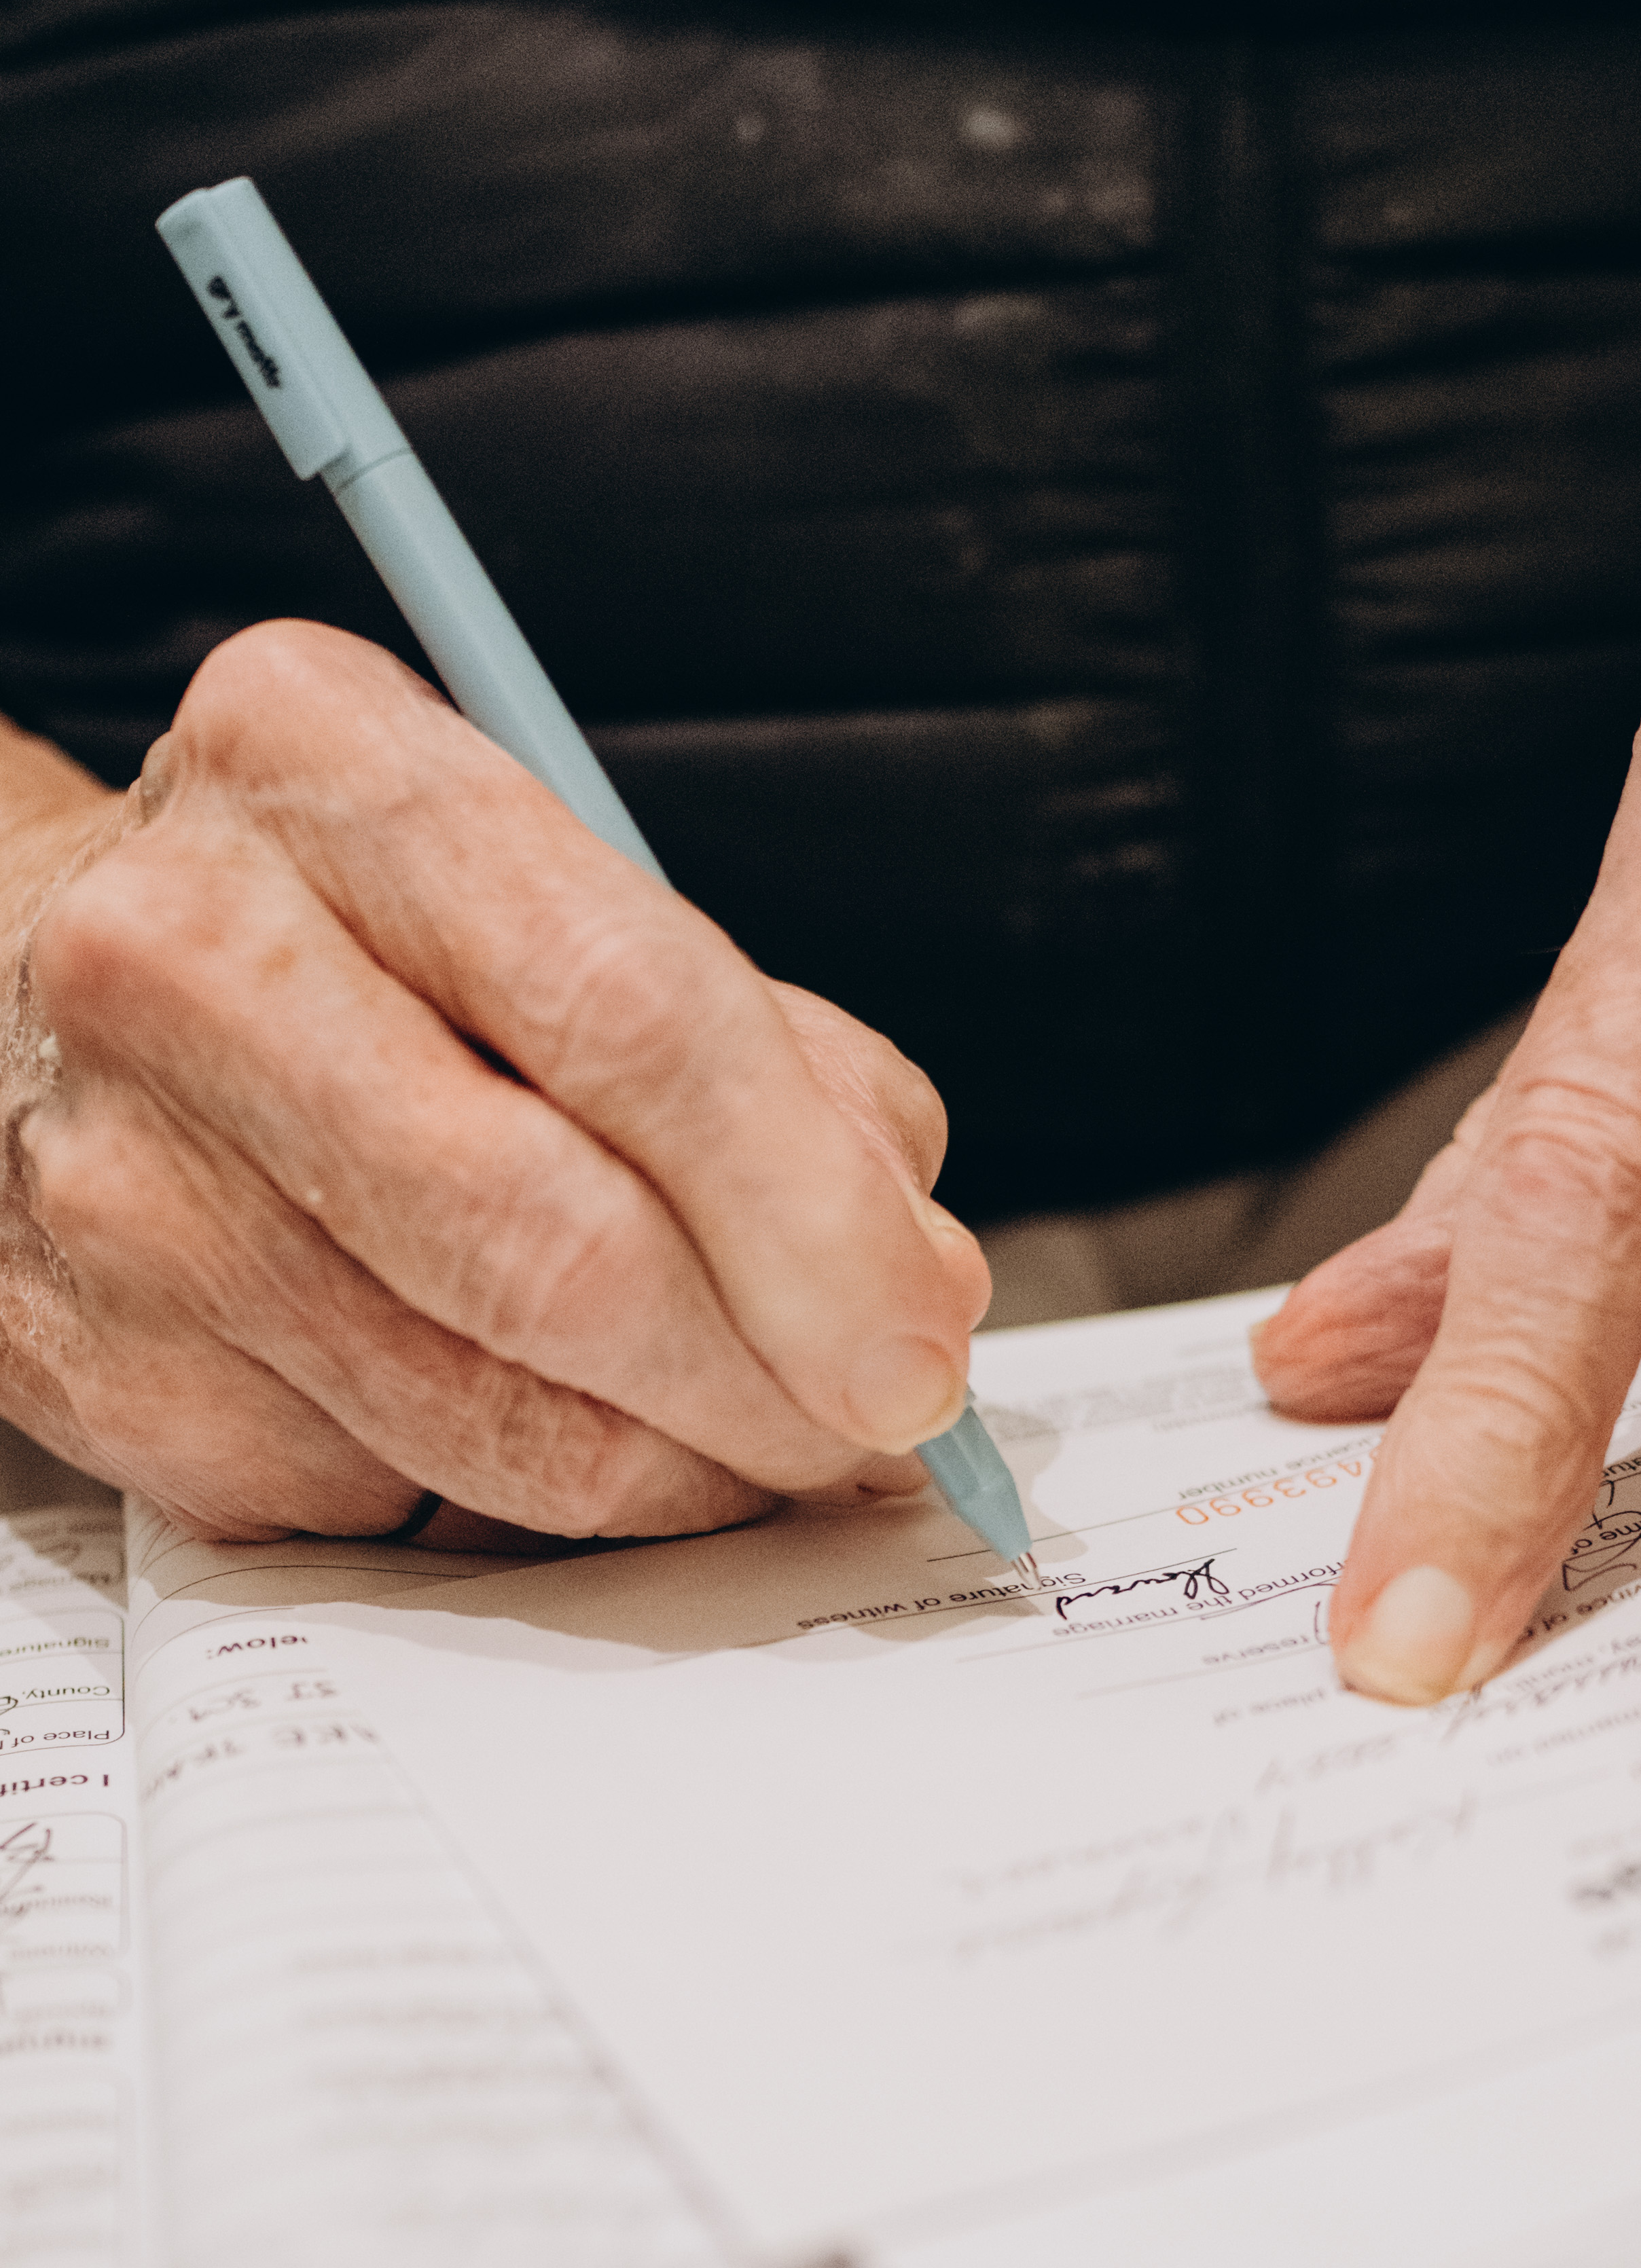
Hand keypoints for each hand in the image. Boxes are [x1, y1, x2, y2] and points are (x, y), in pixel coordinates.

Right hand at [0, 624, 988, 1541]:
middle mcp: (187, 963)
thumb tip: (916, 1284)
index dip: (816, 1214)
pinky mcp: (103, 1374)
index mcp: (322, 767)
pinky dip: (529, 1500)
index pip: (634, 1016)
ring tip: (761, 1441)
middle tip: (873, 1427)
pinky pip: (396, 1495)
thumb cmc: (341, 941)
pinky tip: (558, 1427)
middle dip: (770, 1380)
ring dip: (682, 1470)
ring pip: (493, 1413)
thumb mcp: (548, 894)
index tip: (921, 1333)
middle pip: (560, 1244)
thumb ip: (771, 1059)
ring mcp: (126, 1186)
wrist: (7, 996)